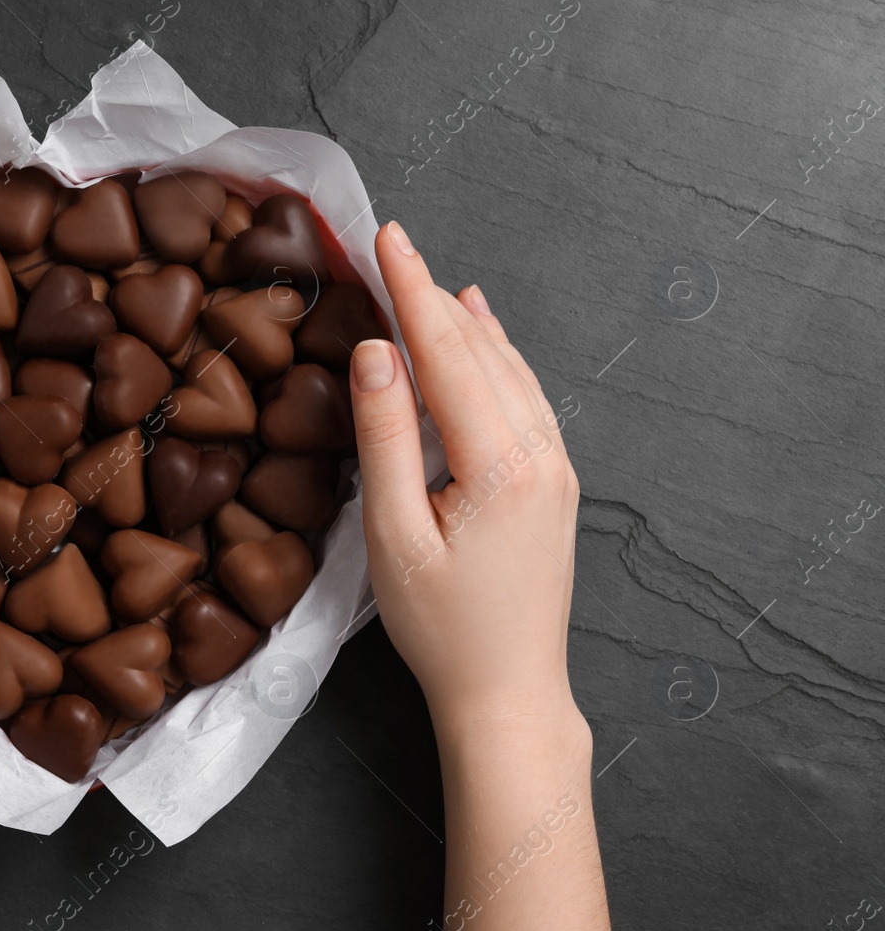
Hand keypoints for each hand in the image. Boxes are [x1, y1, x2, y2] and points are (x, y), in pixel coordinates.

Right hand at [348, 221, 581, 731]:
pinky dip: (498, 357)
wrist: (508, 692)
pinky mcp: (554, 485)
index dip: (411, 290)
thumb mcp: (393, 537)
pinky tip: (485, 338)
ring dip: (466, 322)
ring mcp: (555, 469)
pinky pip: (525, 398)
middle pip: (479, 351)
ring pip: (508, 370)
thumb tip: (375, 352)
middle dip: (431, 294)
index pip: (446, 351)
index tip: (386, 238)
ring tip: (434, 280)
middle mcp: (539, 454)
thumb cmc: (442, 629)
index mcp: (498, 462)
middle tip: (395, 245)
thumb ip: (384, 437)